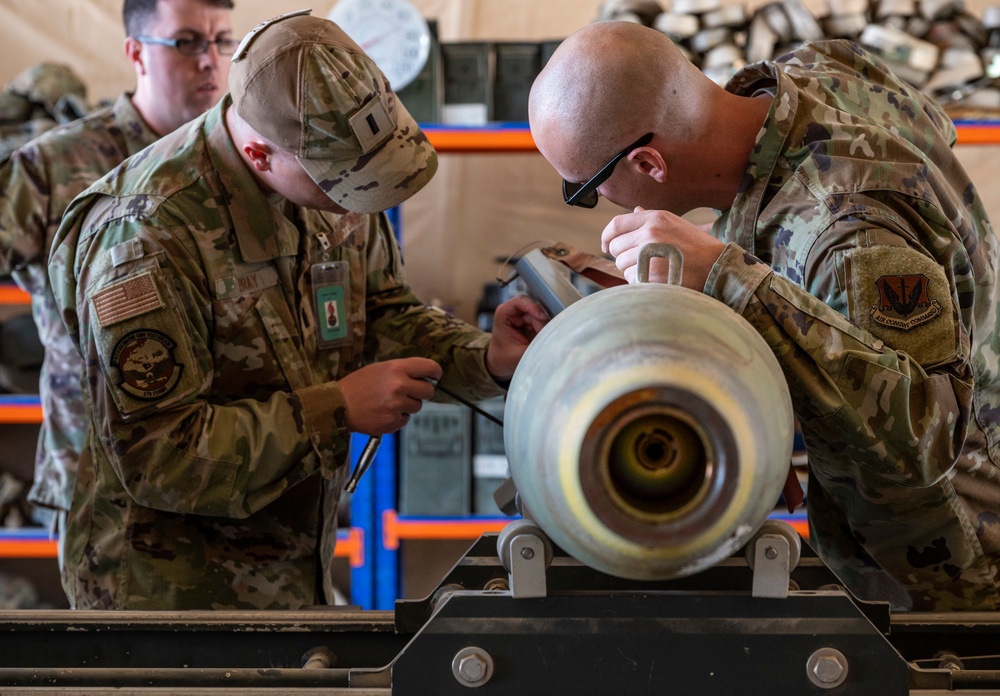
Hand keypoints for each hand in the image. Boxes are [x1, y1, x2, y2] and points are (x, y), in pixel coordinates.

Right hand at [339, 357, 441, 434]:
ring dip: (408, 405)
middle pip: (428, 391)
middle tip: (409, 392)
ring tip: (389, 402)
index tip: (435, 376)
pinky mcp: (392, 422)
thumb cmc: (357, 385)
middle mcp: (399, 386)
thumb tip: (424, 377)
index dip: (435, 372)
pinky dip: (398, 417)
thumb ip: (403, 371)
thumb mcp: (380, 368)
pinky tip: (383, 412)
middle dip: (422, 392)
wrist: (337, 405)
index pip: (429, 367)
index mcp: (397, 368)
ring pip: (417, 406)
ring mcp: (397, 406)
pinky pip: (405, 420)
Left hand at [485, 295, 548, 380]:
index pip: (520, 301)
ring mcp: (523, 317)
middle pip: (534, 310)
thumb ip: (536, 347)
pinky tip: (541, 341)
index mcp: (503, 313)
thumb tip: (554, 342)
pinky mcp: (531, 324)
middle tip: (543, 338)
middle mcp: (513, 312)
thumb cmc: (503, 358)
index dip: (533, 307)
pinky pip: (543, 325)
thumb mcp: (519, 355)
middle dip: (541, 324)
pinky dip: (544, 333)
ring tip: (540, 342)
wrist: (501, 365)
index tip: (543, 318)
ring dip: (544, 330)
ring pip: (541, 318)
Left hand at [601, 206, 725, 290]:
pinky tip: (656, 279)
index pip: (616, 224)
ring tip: (653, 269)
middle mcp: (650, 233)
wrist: (717, 266)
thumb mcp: (675, 224)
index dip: (606, 237)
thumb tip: (634, 210)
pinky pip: (631, 279)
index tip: (606, 246)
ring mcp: (650, 253)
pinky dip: (639, 282)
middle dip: (622, 257)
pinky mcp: (652, 274)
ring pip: (622, 265)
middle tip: (640, 262)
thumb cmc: (696, 247)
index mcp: (655, 218)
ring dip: (632, 270)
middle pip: (615, 247)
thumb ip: (650, 219)